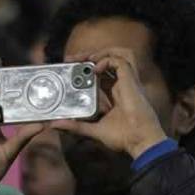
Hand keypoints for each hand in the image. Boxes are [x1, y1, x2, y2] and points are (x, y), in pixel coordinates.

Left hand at [50, 48, 166, 159]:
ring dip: (102, 52)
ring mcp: (128, 81)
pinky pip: (120, 61)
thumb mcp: (93, 130)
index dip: (87, 68)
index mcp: (115, 94)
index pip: (101, 74)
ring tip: (86, 59)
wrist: (139, 141)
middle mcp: (122, 84)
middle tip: (72, 59)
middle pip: (108, 60)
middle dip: (90, 56)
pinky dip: (106, 60)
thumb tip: (55, 125)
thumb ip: (76, 126)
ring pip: (120, 54)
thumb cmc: (123, 137)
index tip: (71, 68)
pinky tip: (95, 69)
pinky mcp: (131, 81)